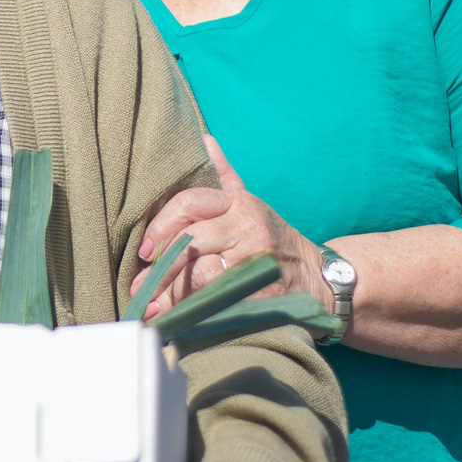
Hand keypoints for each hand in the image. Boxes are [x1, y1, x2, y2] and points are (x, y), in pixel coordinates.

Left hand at [131, 135, 325, 317]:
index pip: (189, 203)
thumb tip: (204, 140)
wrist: (320, 278)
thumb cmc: (272, 238)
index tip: (144, 250)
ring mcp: (257, 261)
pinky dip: (196, 313)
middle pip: (192, 243)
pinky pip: (221, 302)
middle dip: (162, 269)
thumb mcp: (249, 202)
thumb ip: (223, 175)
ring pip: (203, 275)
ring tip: (153, 310)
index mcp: (238, 203)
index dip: (161, 226)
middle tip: (140, 288)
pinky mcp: (265, 292)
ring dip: (173, 296)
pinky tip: (179, 322)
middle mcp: (248, 227)